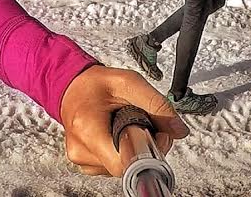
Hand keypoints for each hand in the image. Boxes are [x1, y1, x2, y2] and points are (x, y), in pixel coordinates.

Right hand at [59, 65, 188, 176]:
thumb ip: (156, 104)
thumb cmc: (95, 83)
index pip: (124, 164)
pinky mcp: (83, 162)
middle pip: (125, 167)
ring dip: (130, 150)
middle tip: (141, 124)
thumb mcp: (129, 82)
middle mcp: (80, 149)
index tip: (155, 134)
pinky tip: (115, 134)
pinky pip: (109, 167)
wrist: (72, 86)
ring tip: (124, 126)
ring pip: (119, 168)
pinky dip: (119, 152)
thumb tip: (178, 130)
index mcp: (88, 128)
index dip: (147, 152)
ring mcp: (80, 158)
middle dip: (141, 148)